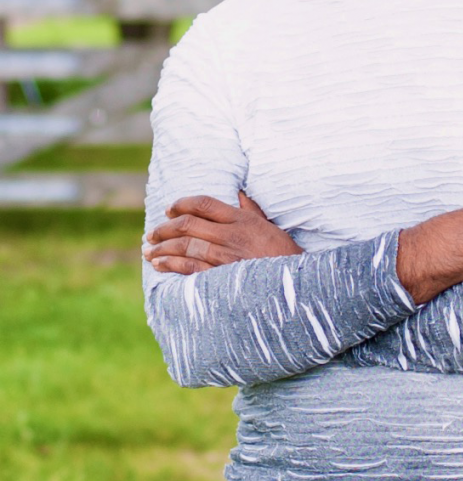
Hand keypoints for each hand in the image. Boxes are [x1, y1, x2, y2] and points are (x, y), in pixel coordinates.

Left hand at [144, 192, 302, 274]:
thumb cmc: (284, 257)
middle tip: (152, 233)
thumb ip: (252, 210)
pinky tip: (159, 264)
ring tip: (149, 249)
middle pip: (188, 224)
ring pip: (184, 246)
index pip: (204, 204)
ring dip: (162, 247)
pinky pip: (189, 268)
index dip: (182, 203)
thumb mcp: (271, 227)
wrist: (294, 287)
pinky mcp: (221, 278)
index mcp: (242, 220)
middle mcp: (231, 235)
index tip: (169, 209)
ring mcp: (225, 257)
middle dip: (164, 228)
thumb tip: (239, 193)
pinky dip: (171, 264)